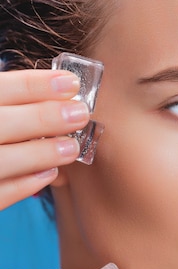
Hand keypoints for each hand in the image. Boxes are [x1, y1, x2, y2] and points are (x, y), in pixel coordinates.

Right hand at [0, 69, 89, 209]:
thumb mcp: (1, 112)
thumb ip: (16, 107)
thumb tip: (63, 100)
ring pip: (1, 160)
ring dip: (39, 153)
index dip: (34, 85)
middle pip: (1, 123)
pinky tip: (50, 173)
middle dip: (42, 117)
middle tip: (79, 114)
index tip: (71, 83)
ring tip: (71, 148)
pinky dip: (24, 185)